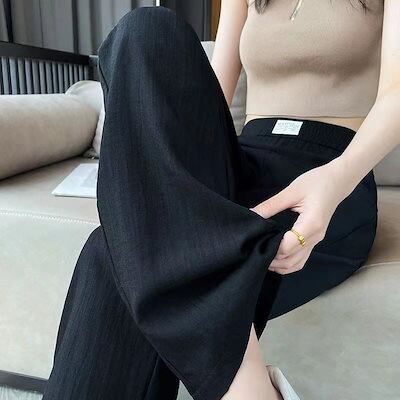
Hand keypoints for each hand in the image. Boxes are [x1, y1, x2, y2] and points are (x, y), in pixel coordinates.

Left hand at [250, 159, 353, 274]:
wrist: (338, 181)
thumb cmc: (316, 182)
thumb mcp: (291, 191)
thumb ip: (271, 205)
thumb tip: (252, 214)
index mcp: (311, 225)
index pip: (287, 247)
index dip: (271, 249)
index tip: (256, 242)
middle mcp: (315, 237)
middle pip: (291, 260)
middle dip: (272, 260)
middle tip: (254, 251)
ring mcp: (317, 240)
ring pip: (297, 263)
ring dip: (280, 265)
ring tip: (263, 257)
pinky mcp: (315, 239)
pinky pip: (302, 258)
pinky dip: (288, 263)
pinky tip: (276, 258)